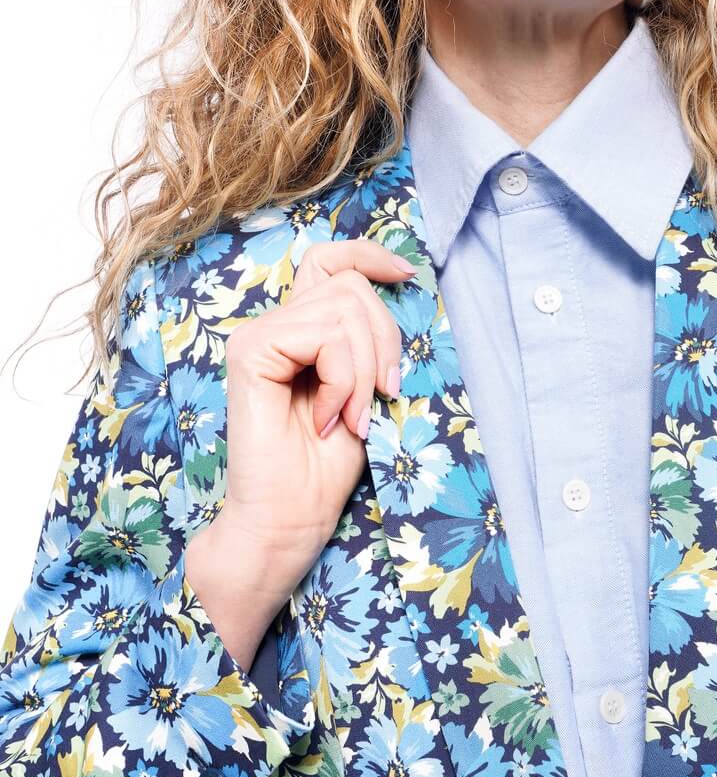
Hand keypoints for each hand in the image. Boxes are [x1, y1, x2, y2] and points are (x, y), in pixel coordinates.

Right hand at [215, 238, 414, 602]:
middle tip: (381, 399)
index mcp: (299, 330)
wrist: (289, 521)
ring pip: (344, 309)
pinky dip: (344, 380)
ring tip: (354, 417)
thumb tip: (400, 283)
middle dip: (385, 341)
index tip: (406, 274)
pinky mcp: (250, 354)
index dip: (369, 255)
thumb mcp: (366, 390)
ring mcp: (258, 337)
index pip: (331, 260)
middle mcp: (275, 325)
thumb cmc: (327, 467)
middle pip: (352, 287)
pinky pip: (324, 338)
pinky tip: (330, 419)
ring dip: (367, 369)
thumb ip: (368, 340)